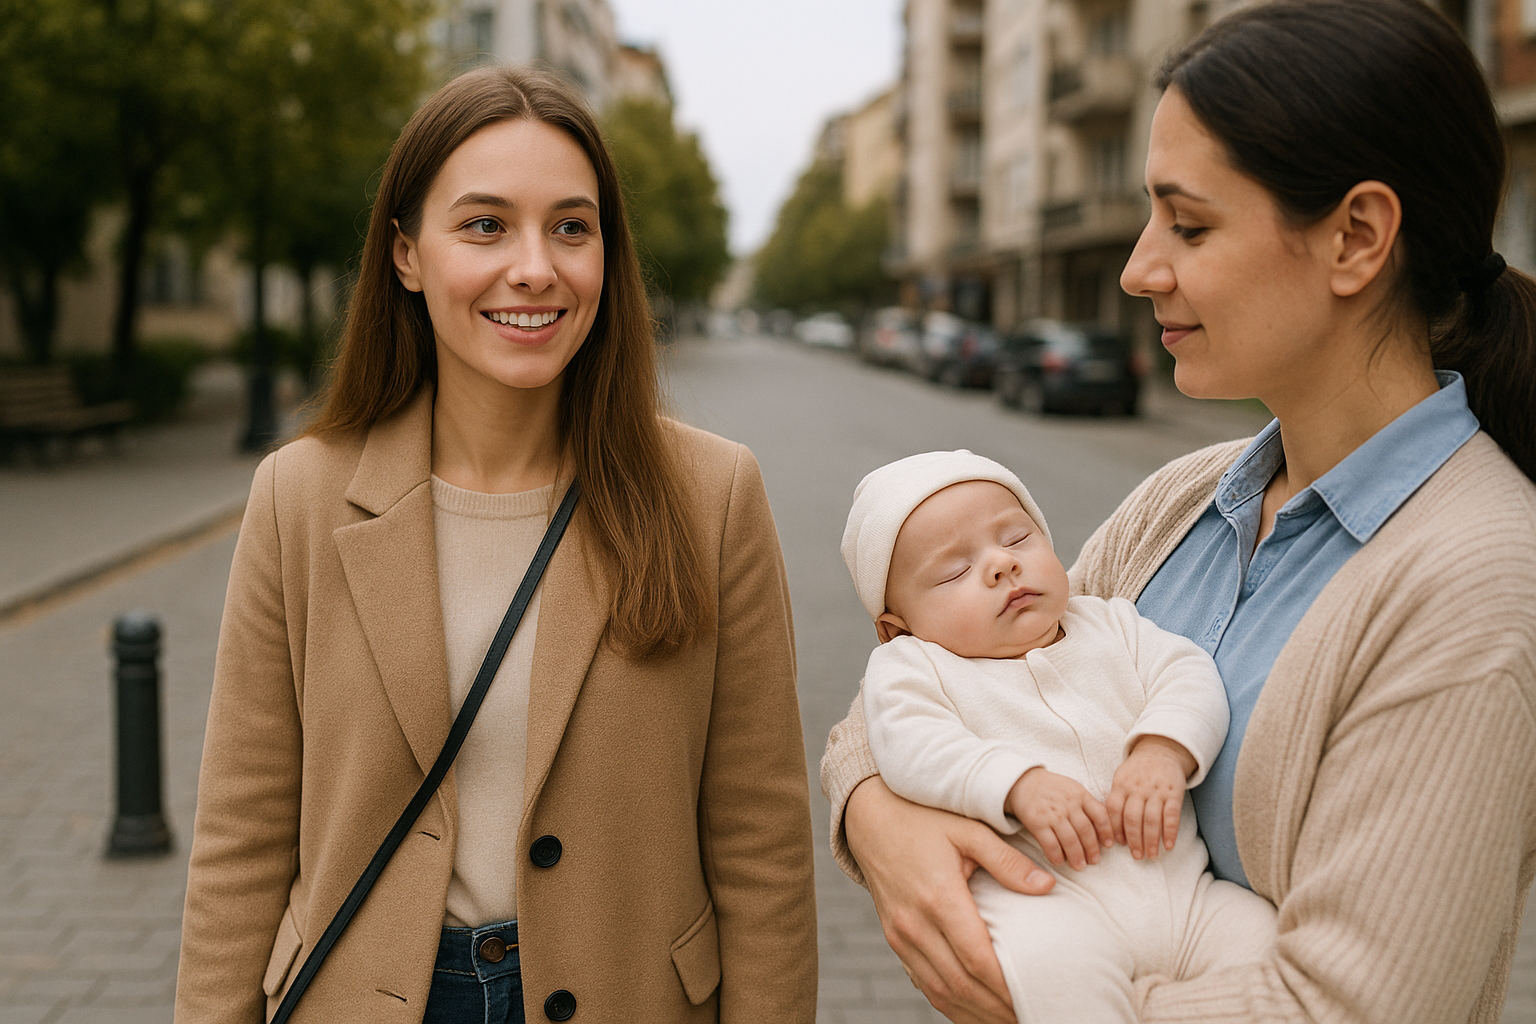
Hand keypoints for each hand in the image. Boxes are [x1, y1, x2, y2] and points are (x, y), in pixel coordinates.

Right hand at [845, 776, 1054, 1023]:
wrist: (871, 818)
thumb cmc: (923, 819)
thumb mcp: (968, 829)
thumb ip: (1006, 860)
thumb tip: (1047, 886)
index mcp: (938, 898)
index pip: (976, 959)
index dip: (1006, 986)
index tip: (1035, 994)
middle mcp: (915, 924)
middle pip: (960, 984)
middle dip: (996, 1007)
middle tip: (1030, 1014)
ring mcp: (900, 935)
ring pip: (939, 990)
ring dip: (974, 1012)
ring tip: (1008, 1019)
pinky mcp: (894, 939)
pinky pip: (922, 982)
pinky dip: (949, 1002)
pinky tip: (974, 1009)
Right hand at [1006, 768, 1113, 869]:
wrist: (1024, 782)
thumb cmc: (1052, 789)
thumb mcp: (1073, 788)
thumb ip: (1087, 804)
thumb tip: (1103, 828)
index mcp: (1080, 795)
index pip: (1100, 815)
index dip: (1106, 832)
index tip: (1109, 845)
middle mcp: (1068, 805)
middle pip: (1086, 831)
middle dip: (1092, 849)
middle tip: (1094, 861)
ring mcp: (1052, 814)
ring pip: (1070, 840)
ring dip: (1076, 856)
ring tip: (1079, 866)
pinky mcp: (1037, 823)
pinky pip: (1050, 844)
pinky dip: (1056, 855)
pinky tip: (1059, 861)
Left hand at [1106, 736, 1195, 858]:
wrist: (1161, 750)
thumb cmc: (1137, 770)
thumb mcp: (1121, 778)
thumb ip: (1116, 799)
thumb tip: (1111, 829)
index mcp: (1121, 784)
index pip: (1114, 810)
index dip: (1115, 829)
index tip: (1118, 845)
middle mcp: (1137, 788)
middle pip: (1132, 818)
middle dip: (1134, 840)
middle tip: (1137, 856)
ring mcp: (1156, 790)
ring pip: (1151, 819)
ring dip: (1151, 840)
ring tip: (1151, 855)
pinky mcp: (1174, 792)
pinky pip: (1171, 815)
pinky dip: (1170, 832)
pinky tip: (1168, 845)